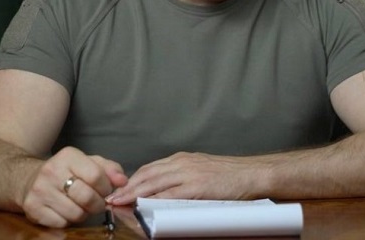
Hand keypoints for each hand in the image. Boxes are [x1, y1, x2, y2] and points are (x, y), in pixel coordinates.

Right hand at [22, 146, 127, 227]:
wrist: (28, 179)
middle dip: (97, 204)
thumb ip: (109, 169)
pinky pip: (61, 224)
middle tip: (96, 202)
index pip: (96, 176)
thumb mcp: (87, 163)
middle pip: (87, 197)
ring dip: (83, 214)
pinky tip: (65, 211)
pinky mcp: (33, 208)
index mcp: (68, 156)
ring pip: (75, 214)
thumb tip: (123, 181)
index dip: (106, 188)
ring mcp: (40, 191)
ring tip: (80, 205)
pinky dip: (67, 221)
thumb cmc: (65, 171)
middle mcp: (51, 171)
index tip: (106, 191)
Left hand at [106, 152, 254, 205]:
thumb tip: (164, 190)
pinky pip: (170, 194)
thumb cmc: (230, 175)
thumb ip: (182, 177)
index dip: (132, 179)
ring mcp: (189, 174)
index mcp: (182, 159)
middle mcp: (182, 163)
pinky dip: (154, 200)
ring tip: (121, 202)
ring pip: (154, 182)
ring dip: (134, 193)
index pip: (150, 168)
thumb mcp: (201, 169)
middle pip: (147, 174)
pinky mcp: (197, 186)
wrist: (252, 173)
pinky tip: (144, 206)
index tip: (119, 189)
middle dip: (127, 187)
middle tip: (112, 197)